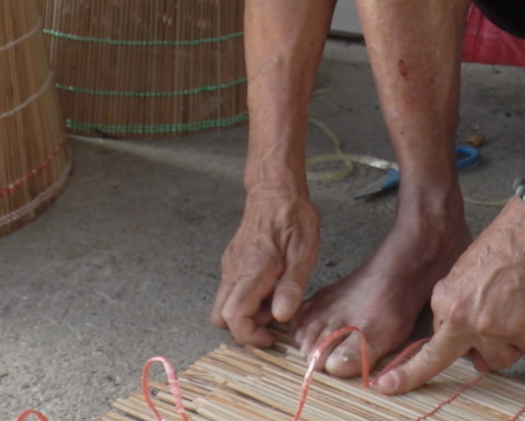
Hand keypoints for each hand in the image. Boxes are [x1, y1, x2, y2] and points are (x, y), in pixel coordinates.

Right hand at [210, 186, 321, 346]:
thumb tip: (281, 316)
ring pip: (225, 305)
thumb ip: (291, 287)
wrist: (275, 189)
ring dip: (248, 313)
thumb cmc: (292, 217)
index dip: (250, 335)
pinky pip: (232, 290)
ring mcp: (230, 266)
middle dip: (245, 327)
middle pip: (221, 317)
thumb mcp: (303, 252)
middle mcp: (234, 271)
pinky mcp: (233, 262)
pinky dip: (249, 298)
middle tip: (274, 319)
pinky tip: (272, 286)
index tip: (272, 336)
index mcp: (251, 271)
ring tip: (277, 299)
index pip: (233, 318)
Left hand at [370, 200, 524, 392]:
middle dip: (484, 353)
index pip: (428, 348)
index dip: (410, 373)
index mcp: (444, 303)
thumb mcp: (462, 276)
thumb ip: (458, 312)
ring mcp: (491, 328)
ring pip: (502, 358)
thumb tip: (472, 352)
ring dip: (514, 341)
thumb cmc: (501, 247)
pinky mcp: (521, 331)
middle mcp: (463, 320)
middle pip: (473, 360)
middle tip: (497, 336)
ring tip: (521, 311)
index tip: (388, 385)